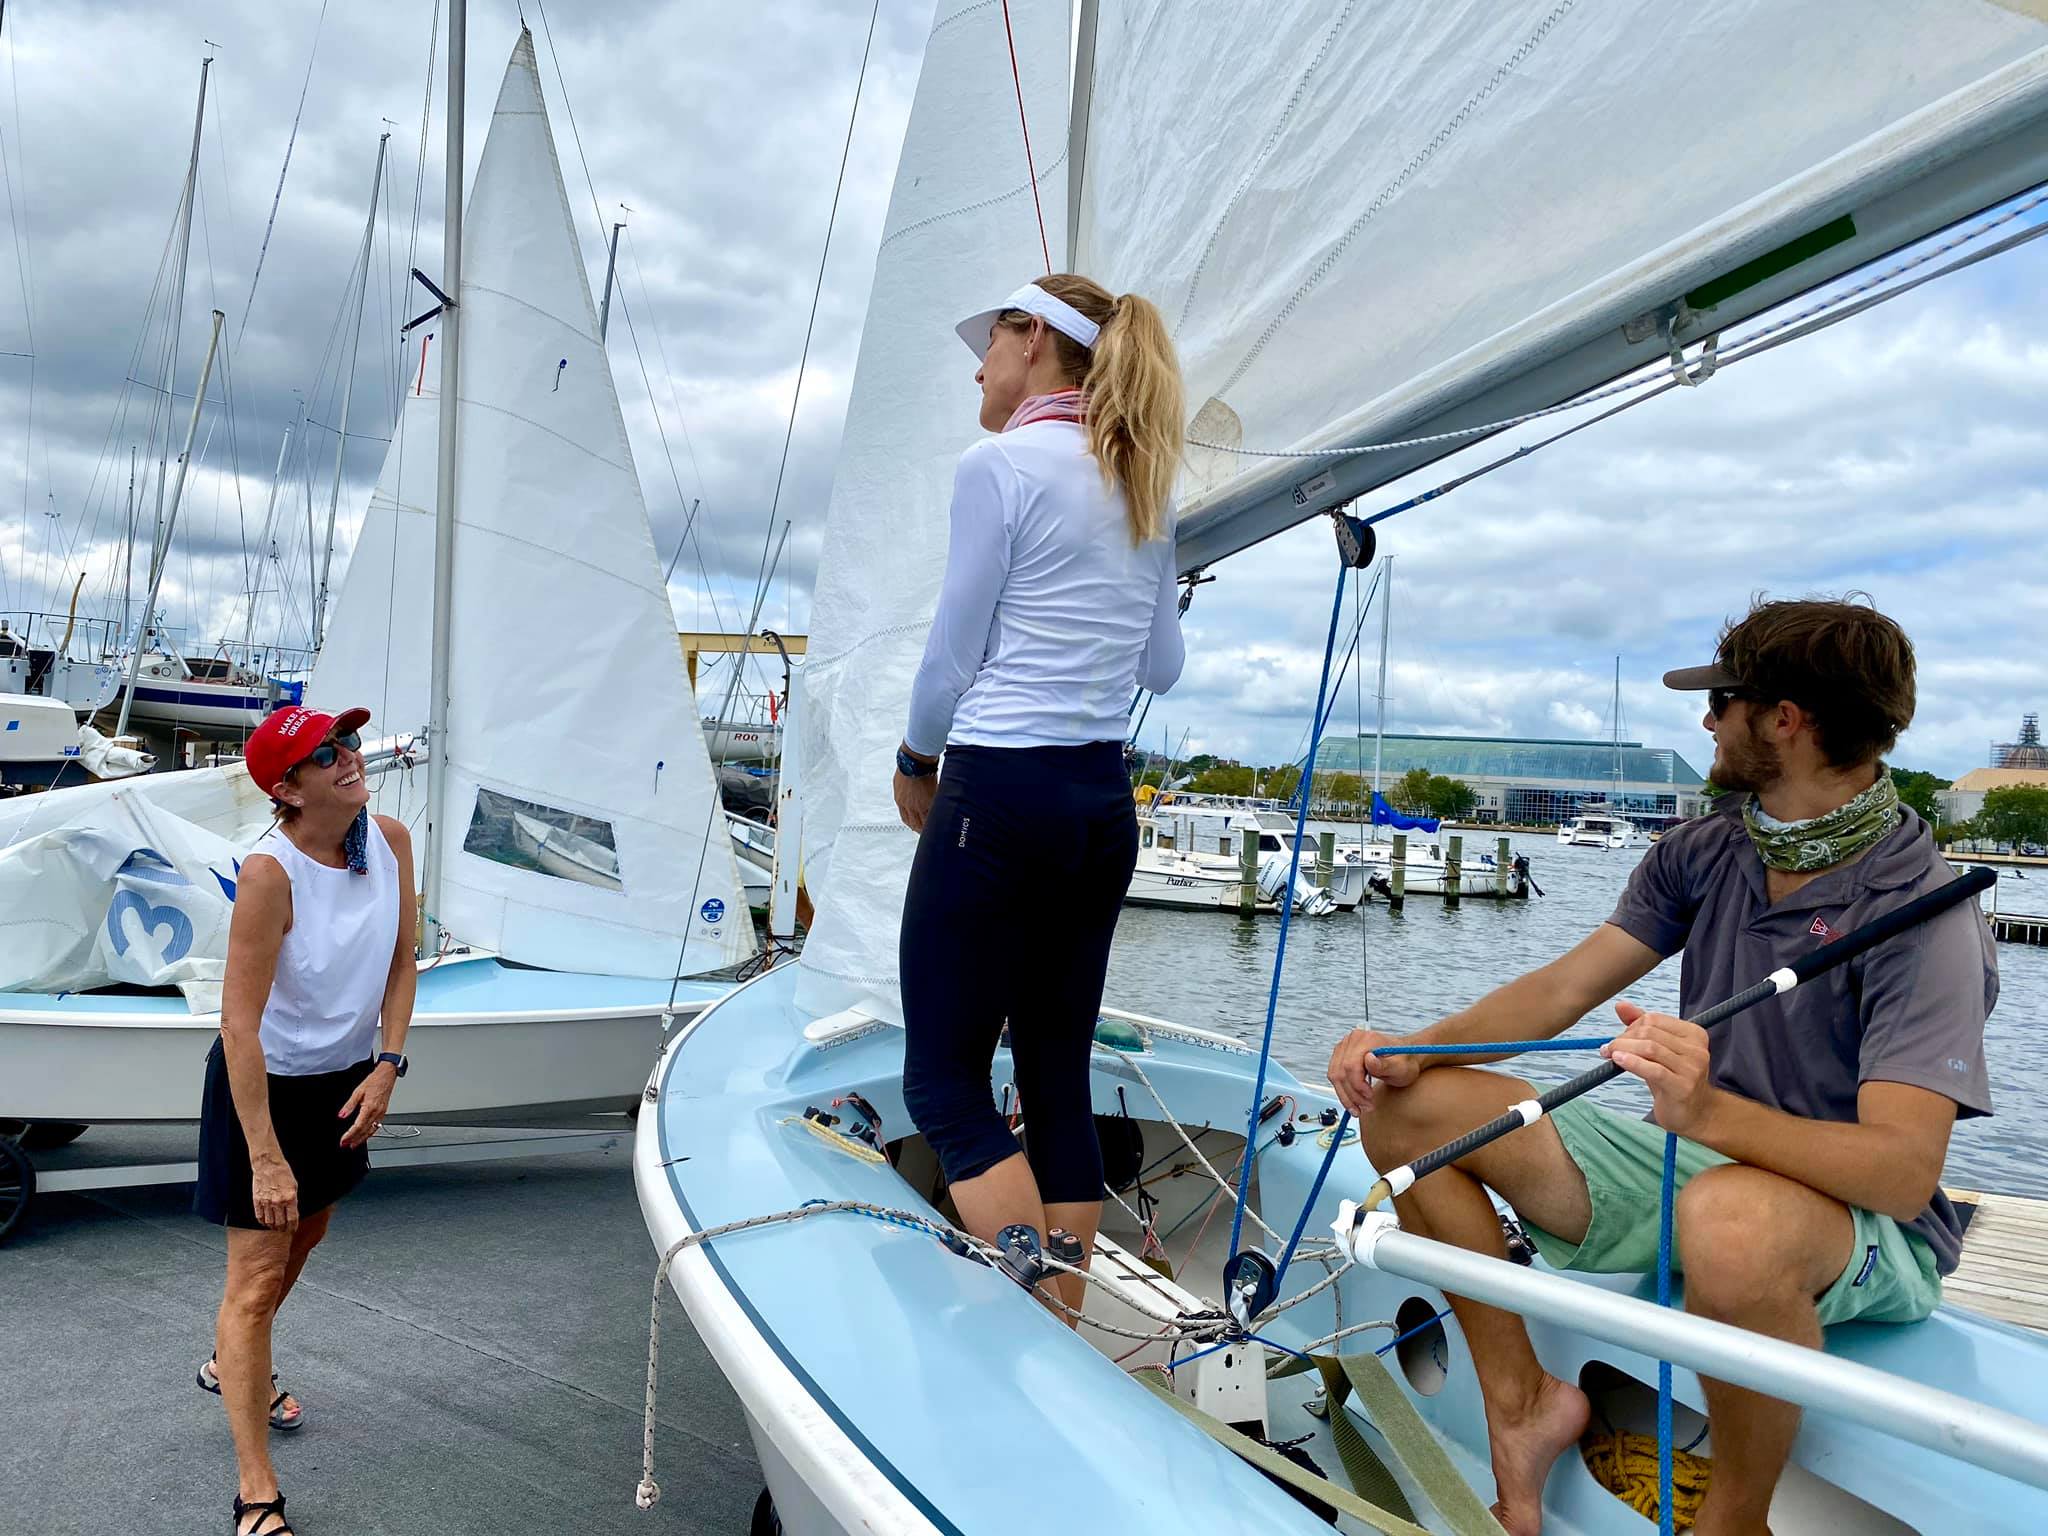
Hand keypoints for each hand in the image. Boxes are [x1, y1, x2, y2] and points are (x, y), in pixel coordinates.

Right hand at [250, 1152, 298, 1231]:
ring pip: (269, 1223)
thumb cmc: (283, 1173)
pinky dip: (263, 1222)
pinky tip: (266, 1223)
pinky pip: (259, 1217)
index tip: (293, 1230)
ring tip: (276, 1228)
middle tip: (284, 1231)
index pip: (292, 1219)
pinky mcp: (257, 1201)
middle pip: (281, 1224)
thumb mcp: (294, 1186)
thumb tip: (293, 1214)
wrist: (268, 1164)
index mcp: (290, 1198)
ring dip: (273, 1227)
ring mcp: (266, 1202)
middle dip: (283, 1229)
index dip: (293, 1227)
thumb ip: (294, 1201)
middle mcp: (278, 1202)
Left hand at [338, 1063, 396, 1148]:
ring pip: (371, 1131)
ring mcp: (381, 1114)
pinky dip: (370, 1134)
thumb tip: (341, 1116)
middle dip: (354, 1140)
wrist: (387, 1076)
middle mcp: (377, 1113)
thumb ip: (349, 1105)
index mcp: (370, 1107)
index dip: (350, 1135)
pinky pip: (376, 1127)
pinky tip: (365, 1136)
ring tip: (354, 1145)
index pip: (358, 1126)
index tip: (343, 1140)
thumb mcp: (357, 1092)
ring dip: (362, 1139)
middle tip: (345, 1146)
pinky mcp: (383, 1113)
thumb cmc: (374, 1081)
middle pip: (365, 1131)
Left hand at [893, 769, 937, 832]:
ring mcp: (918, 805)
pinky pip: (933, 815)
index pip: (906, 818)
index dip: (913, 824)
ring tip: (937, 826)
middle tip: (928, 830)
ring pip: (924, 822)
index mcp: (900, 800)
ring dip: (930, 825)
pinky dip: (937, 817)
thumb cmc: (909, 765)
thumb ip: (905, 791)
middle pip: (915, 824)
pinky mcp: (929, 801)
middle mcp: (908, 805)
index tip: (917, 826)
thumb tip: (910, 792)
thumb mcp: (901, 781)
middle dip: (921, 829)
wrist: (914, 761)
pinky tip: (942, 818)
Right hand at [1328, 1029, 1424, 1116]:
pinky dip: (1343, 1091)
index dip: (1357, 1085)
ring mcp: (1345, 1046)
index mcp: (1367, 1039)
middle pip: (1340, 1072)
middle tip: (1365, 1107)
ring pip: (1335, 1075)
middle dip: (1351, 1094)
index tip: (1369, 1097)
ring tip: (1360, 1107)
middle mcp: (1352, 1040)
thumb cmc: (1405, 1063)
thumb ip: (1385, 1065)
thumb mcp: (1401, 1068)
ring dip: (1346, 1096)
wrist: (1406, 1058)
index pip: (1350, 1065)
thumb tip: (1369, 1059)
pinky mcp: (1342, 1055)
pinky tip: (1354, 1101)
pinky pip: (1335, 1076)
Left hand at [1602, 1001, 1721, 1138]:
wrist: (1694, 1113)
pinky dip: (1632, 1062)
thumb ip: (1641, 1026)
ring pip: (1649, 1048)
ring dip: (1622, 1048)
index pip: (1654, 1019)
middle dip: (1624, 1038)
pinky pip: (1653, 1069)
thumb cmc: (1673, 1078)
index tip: (1619, 1038)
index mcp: (1694, 1033)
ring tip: (1609, 1054)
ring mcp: (1692, 1068)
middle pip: (1649, 1033)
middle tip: (1609, 1048)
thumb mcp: (1658, 1050)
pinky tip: (1618, 1060)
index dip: (1630, 1026)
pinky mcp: (1683, 1086)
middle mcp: (1697, 1048)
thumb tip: (1620, 1005)